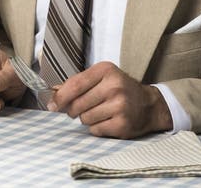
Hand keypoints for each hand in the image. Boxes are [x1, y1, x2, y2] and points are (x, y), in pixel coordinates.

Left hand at [47, 61, 172, 137]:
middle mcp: (113, 86)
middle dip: (73, 110)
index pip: (75, 84)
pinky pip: (95, 130)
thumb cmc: (119, 88)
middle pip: (77, 104)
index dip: (60, 97)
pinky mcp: (123, 124)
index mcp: (105, 70)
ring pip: (85, 118)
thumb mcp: (101, 77)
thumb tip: (53, 92)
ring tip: (98, 112)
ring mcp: (120, 106)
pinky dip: (96, 128)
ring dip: (86, 119)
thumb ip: (77, 83)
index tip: (51, 105)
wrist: (148, 105)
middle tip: (79, 109)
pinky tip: (106, 120)